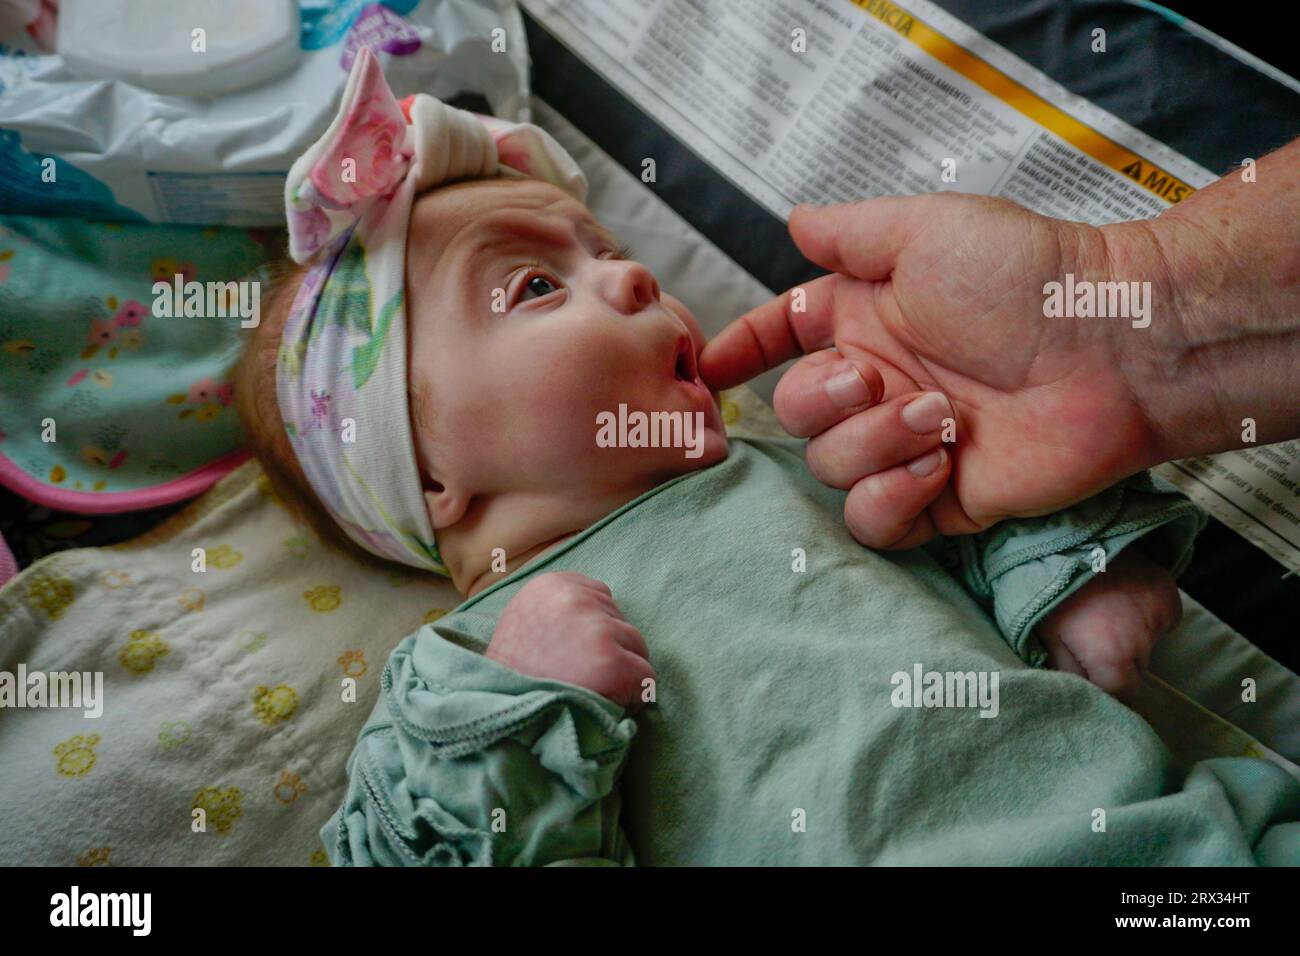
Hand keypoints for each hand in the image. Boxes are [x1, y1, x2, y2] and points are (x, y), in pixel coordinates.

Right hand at [487, 572, 654, 712]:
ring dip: (620, 672)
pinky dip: (632, 697)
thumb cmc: (512, 679)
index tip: (572, 652)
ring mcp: (596, 631)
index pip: (600, 594)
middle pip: (620, 620)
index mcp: (548, 586)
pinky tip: (602, 705)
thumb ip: (559, 610)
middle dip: (608, 650)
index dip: (592, 630)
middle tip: (576, 677)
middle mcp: (574, 600)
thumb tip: (603, 604)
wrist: (502, 721)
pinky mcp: (613, 664)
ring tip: (586, 691)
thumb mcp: (522, 624)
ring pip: (637, 647)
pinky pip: (646, 679)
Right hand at [701, 193, 1169, 548]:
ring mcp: (905, 444)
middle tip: (879, 380)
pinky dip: (888, 498)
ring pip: (829, 468)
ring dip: (870, 444)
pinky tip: (935, 467)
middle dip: (821, 400)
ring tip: (938, 419)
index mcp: (867, 319)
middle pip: (794, 412)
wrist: (1114, 348)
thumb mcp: (928, 231)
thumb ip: (850, 233)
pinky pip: (872, 521)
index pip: (782, 337)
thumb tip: (795, 221)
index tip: (712, 366)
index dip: (741, 351)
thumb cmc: (1027, 277)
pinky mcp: (937, 500)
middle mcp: (878, 384)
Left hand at [1034, 549, 1181, 700]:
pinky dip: (1147, 614)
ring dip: (1133, 635)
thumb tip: (1088, 697)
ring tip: (1103, 611)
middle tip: (1092, 634)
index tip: (1097, 675)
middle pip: (1136, 668)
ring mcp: (1158, 613)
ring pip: (1149, 642)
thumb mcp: (1047, 640)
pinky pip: (1162, 618)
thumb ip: (1070, 676)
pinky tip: (1122, 598)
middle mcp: (1142, 640)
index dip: (1109, 687)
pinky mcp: (1167, 591)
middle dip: (1118, 660)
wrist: (1063, 541)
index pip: (1124, 694)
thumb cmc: (1046, 594)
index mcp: (1111, 658)